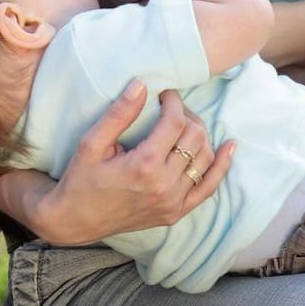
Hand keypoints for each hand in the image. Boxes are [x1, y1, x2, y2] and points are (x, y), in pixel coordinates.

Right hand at [38, 83, 235, 244]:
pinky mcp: (175, 213)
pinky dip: (221, 166)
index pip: (175, 122)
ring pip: (205, 159)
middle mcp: (164, 186)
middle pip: (195, 137)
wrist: (74, 221)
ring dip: (200, 136)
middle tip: (172, 109)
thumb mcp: (92, 143)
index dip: (174, 102)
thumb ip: (119, 114)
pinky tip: (229, 147)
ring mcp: (173, 202)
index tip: (164, 94)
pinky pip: (208, 188)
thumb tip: (141, 84)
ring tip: (185, 124)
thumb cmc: (80, 179)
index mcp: (144, 166)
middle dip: (187, 115)